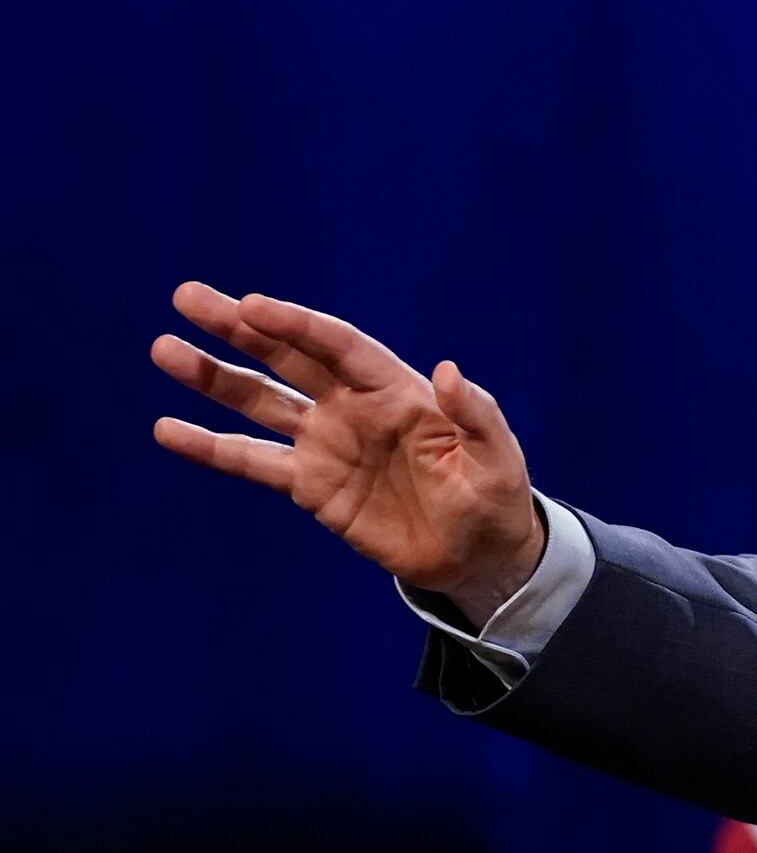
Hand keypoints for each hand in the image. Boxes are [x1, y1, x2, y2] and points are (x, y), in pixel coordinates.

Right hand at [152, 282, 545, 619]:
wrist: (476, 555)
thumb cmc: (495, 497)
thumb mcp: (496, 456)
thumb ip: (474, 414)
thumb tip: (448, 371)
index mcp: (398, 390)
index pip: (337, 345)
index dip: (295, 324)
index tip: (250, 305)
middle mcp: (353, 407)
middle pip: (287, 357)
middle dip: (238, 328)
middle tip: (187, 297)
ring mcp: (327, 443)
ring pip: (259, 400)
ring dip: (213, 377)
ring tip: (165, 350)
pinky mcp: (310, 485)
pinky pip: (251, 460)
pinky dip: (210, 446)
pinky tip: (168, 430)